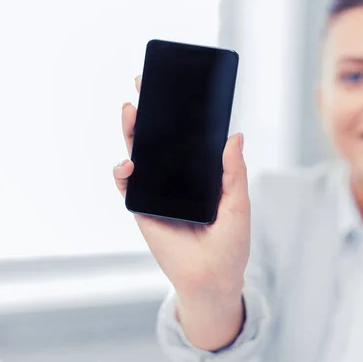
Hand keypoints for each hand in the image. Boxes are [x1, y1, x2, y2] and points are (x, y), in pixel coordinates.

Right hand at [113, 76, 249, 349]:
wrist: (213, 277)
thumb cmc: (230, 243)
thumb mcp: (238, 204)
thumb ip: (234, 172)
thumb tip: (236, 135)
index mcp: (201, 174)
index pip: (187, 138)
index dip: (180, 114)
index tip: (176, 86)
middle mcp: (177, 178)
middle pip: (160, 140)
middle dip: (150, 112)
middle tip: (144, 83)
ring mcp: (158, 191)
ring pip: (140, 156)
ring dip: (132, 133)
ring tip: (131, 111)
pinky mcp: (143, 208)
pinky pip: (128, 186)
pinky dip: (124, 173)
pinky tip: (129, 165)